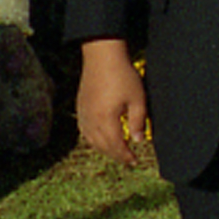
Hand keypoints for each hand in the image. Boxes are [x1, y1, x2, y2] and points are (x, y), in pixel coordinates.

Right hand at [78, 38, 148, 165]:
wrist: (102, 58)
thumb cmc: (123, 76)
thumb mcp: (137, 98)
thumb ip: (138, 121)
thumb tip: (138, 140)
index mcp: (105, 120)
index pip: (115, 145)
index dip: (125, 155)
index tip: (134, 161)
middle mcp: (90, 121)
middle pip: (102, 146)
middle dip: (116, 154)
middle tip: (128, 159)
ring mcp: (83, 115)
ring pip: (92, 140)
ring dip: (104, 149)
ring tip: (117, 151)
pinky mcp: (80, 108)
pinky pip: (84, 131)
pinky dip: (94, 139)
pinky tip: (101, 139)